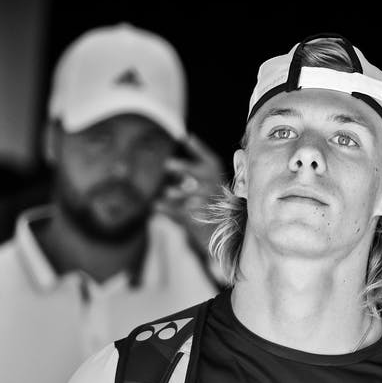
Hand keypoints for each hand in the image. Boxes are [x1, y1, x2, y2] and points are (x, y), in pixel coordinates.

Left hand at [157, 134, 225, 251]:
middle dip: (187, 168)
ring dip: (182, 193)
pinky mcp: (205, 223)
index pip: (211, 163)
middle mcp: (219, 193)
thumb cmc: (209, 216)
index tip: (186, 137)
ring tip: (166, 191)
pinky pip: (187, 215)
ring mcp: (214, 208)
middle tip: (167, 164)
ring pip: (199, 197)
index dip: (199, 150)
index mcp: (218, 183)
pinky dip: (171, 210)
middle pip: (205, 177)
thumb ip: (183, 189)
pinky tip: (156, 205)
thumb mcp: (197, 202)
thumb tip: (161, 189)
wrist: (225, 245)